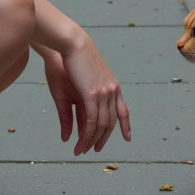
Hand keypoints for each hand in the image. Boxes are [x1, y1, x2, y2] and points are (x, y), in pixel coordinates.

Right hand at [43, 40, 130, 154]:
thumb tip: (68, 136)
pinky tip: (79, 144)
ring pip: (101, 125)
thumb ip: (70, 115)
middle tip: (93, 150)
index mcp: (112, 86)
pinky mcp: (92, 95)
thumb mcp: (70, 92)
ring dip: (91, 141)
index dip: (125, 125)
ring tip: (82, 150)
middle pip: (110, 122)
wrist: (68, 43)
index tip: (128, 138)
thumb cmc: (66, 63)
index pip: (123, 110)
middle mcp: (111, 91)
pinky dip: (86, 136)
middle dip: (102, 139)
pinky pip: (92, 121)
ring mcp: (104, 93)